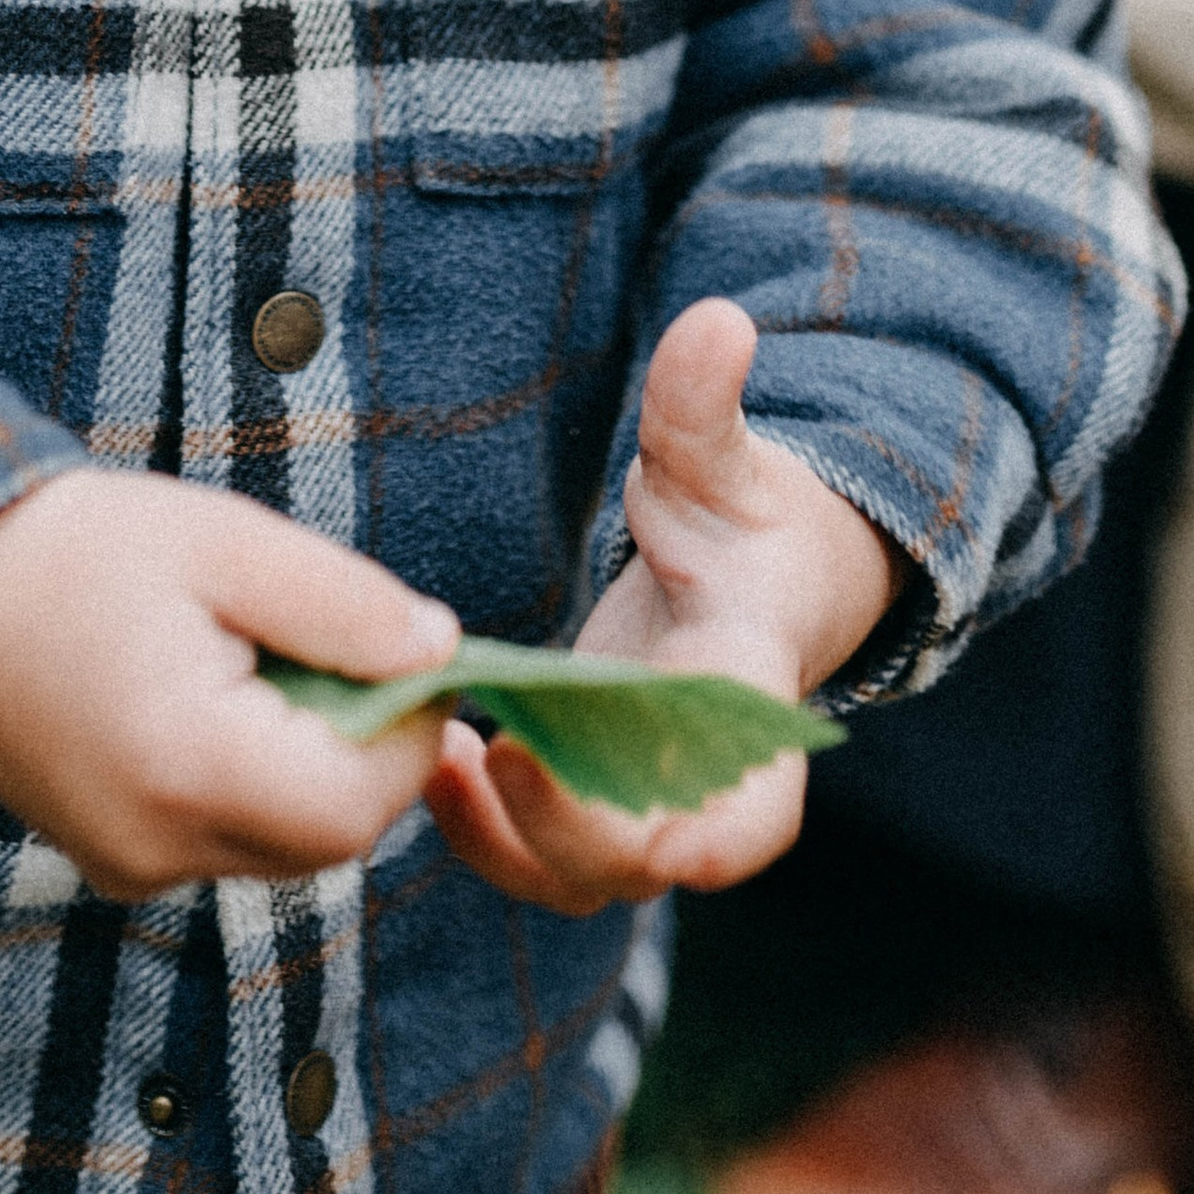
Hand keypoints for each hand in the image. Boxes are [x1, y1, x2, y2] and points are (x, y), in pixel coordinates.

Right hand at [0, 469, 458, 900]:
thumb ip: (345, 606)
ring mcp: (126, 866)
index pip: (358, 804)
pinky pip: (224, 842)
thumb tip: (443, 652)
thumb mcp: (228, 543)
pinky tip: (222, 697)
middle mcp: (154, 846)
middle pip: (326, 837)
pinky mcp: (112, 862)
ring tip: (272, 658)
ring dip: (313, 766)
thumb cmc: (86, 548)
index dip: (416, 737)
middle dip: (370, 751)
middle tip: (357, 648)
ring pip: (281, 846)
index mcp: (186, 767)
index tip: (426, 657)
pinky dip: (256, 781)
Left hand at [424, 296, 895, 916]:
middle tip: (499, 757)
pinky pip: (530, 846)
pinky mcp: (580, 792)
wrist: (753, 585)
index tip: (681, 852)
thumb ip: (706, 406)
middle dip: (574, 830)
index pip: (763, 804)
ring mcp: (635, 795)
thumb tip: (718, 321)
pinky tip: (429, 751)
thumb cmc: (745, 518)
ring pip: (577, 873)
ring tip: (434, 756)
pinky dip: (480, 823)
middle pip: (646, 857)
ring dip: (507, 840)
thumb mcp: (727, 458)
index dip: (729, 838)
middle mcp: (695, 772)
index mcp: (747, 694)